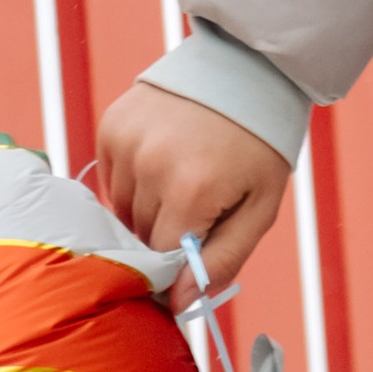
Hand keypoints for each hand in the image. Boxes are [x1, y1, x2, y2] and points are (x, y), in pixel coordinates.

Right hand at [96, 81, 292, 291]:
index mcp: (191, 189)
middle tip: (201, 209)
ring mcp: (126, 141)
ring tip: (184, 179)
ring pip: (123, 209)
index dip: (178, 268)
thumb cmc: (260, 144)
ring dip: (149, 208)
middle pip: (141, 235)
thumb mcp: (260, 207)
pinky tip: (164, 159)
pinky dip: (134, 180)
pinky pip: (112, 178)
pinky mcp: (112, 125)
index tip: (192, 262)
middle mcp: (150, 164)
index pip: (161, 260)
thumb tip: (179, 304)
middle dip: (168, 234)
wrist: (249, 68)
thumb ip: (222, 259)